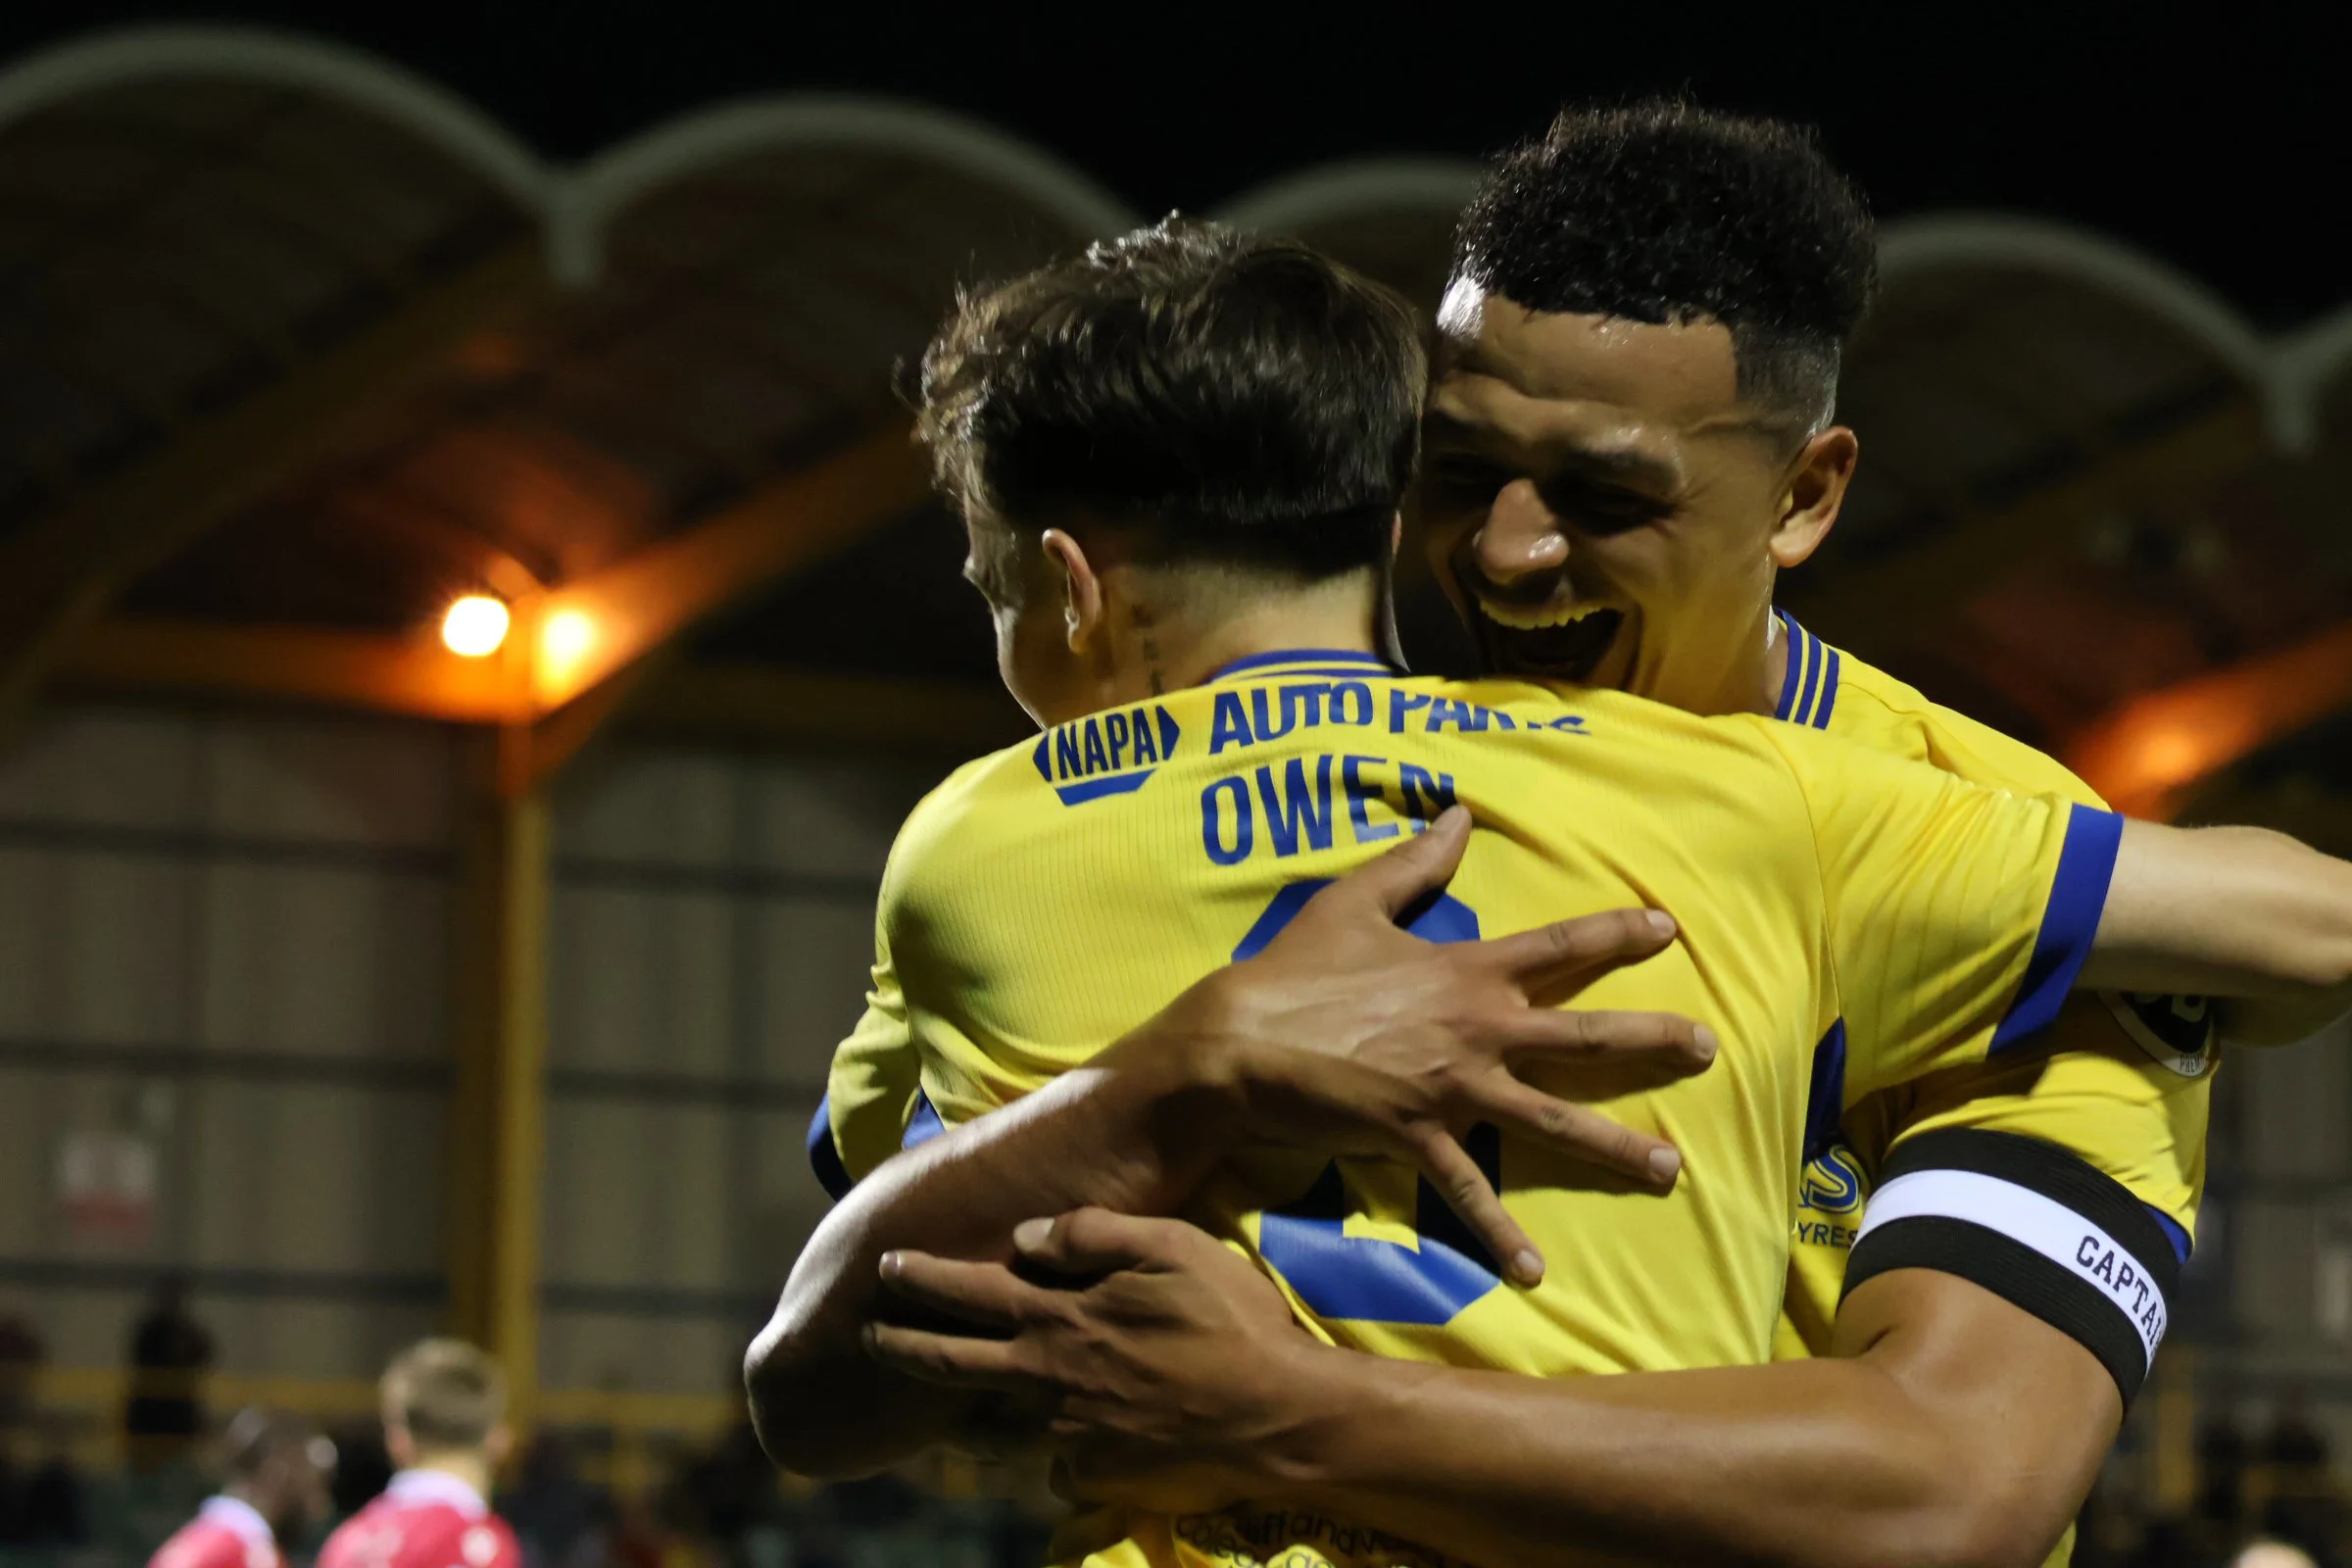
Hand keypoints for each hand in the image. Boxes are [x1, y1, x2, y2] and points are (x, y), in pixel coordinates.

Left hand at [866, 1208, 1334, 1515]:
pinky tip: (1026, 1439)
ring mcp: (1068, 1434)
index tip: (886, 1265)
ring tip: (928, 1401)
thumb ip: (1093, 1233)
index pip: (969, 1293)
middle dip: (899, 1347)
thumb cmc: (1229, 1318)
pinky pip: (1042, 1459)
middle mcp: (1049, 1379)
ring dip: (949, 1409)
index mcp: (1062, 1319)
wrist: (1276, 1414)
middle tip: (864, 1336)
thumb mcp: (1171, 1245)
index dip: (921, 1278)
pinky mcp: (1094, 1471)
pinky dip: (1026, 1447)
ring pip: (985, 1426)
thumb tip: (1026, 1234)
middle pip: (951, 1366)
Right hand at [1115, 805, 1713, 1283]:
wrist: (1239, 1043)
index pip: (1560, 947)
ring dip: (1618, 1148)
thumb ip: (1414, 863)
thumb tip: (1458, 816)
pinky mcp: (1421, 1139)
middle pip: (1585, 1036)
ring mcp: (1454, 1090)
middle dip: (1653, 1039)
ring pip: (1555, 1120)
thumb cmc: (1294, 970)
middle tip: (1709, 1048)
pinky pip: (1471, 1193)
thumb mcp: (1353, 901)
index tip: (1668, 929)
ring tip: (1673, 1170)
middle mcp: (1478, 1030)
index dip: (1618, 934)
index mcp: (1466, 971)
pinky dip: (1502, 1235)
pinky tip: (1535, 1271)